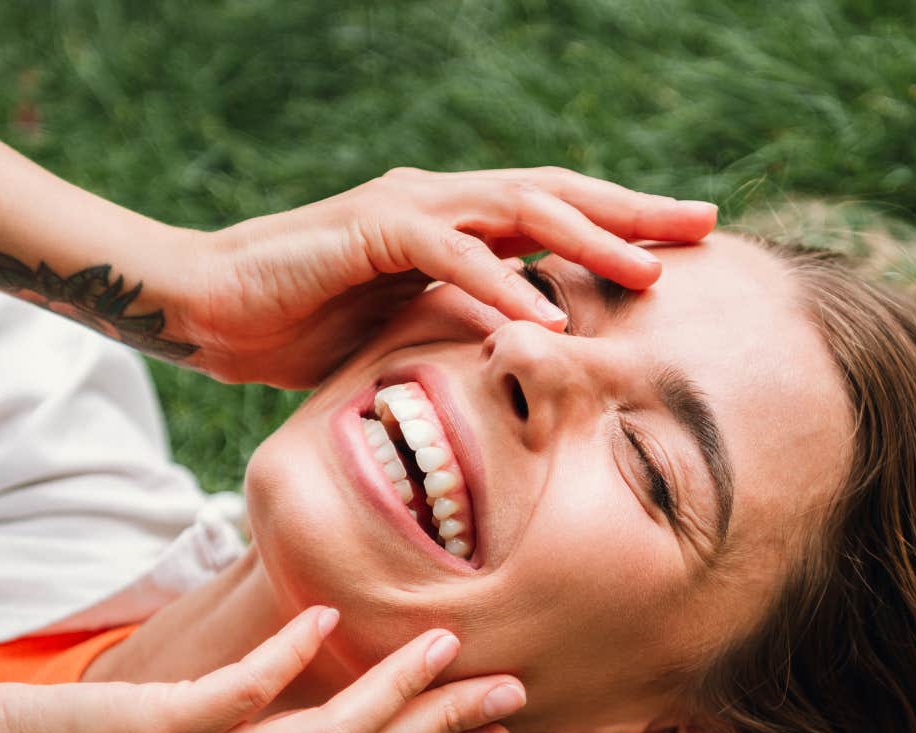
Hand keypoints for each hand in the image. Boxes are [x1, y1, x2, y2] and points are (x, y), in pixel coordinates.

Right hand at [163, 166, 716, 386]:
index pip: (555, 215)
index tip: (689, 244)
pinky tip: (544, 311)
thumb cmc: (304, 328)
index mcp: (456, 222)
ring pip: (516, 210)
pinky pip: (449, 254)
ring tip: (647, 271)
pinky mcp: (368, 232)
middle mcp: (441, 202)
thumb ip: (466, 328)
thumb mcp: (409, 333)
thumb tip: (531, 353)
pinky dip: (499, 281)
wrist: (210, 311)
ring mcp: (406, 209)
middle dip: (633, 212)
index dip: (623, 224)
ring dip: (586, 240)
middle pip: (556, 196)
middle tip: (704, 225)